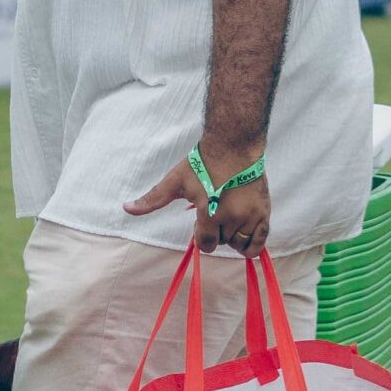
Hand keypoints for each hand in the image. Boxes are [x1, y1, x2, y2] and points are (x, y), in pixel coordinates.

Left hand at [125, 142, 271, 256]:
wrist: (233, 145)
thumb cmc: (202, 163)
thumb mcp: (175, 181)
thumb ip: (153, 199)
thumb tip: (126, 208)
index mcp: (209, 213)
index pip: (206, 245)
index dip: (202, 236)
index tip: (202, 221)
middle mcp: (232, 218)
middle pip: (222, 243)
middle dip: (217, 233)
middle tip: (215, 212)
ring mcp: (250, 215)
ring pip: (240, 243)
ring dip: (233, 236)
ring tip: (229, 217)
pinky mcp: (264, 212)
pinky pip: (260, 242)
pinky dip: (252, 243)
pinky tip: (244, 235)